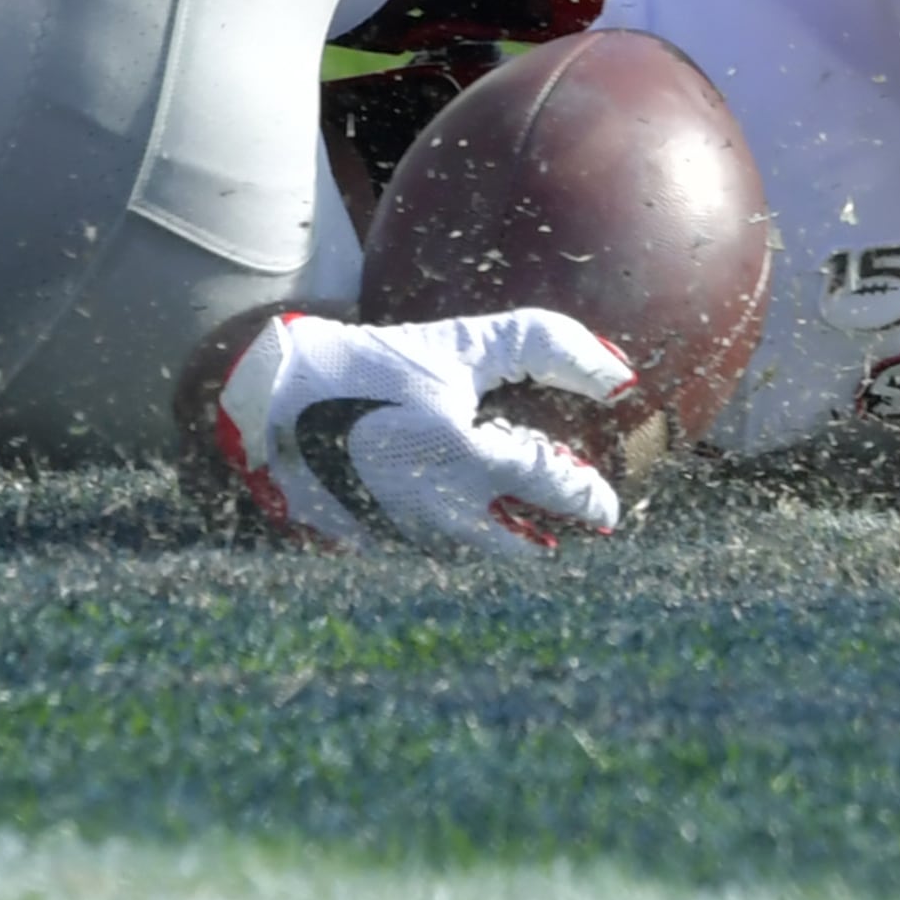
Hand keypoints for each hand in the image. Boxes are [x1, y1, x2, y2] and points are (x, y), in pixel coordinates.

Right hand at [212, 309, 637, 555]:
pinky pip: (425, 551)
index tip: (608, 508)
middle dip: (545, 544)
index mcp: (466, 462)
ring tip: (521, 532)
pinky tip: (458, 521)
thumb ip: (551, 349)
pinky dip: (450, 539)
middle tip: (565, 538)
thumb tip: (625, 379)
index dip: (587, 499)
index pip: (550, 491)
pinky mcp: (366, 544)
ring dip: (496, 543)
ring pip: (467, 553)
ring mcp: (399, 534)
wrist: (274, 401)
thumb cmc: (379, 368)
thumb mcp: (467, 346)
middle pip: (512, 548)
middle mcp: (436, 511)